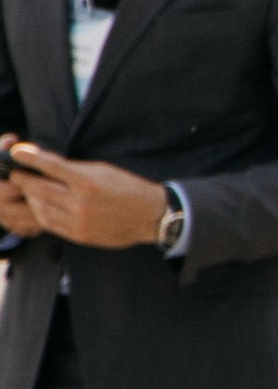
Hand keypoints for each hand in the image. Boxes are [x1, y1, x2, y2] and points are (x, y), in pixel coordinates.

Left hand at [0, 146, 171, 247]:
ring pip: (42, 210)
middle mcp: (81, 202)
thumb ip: (74, 169)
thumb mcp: (103, 170)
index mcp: (88, 181)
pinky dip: (41, 214)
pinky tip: (40, 207)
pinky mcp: (80, 235)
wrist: (150, 215)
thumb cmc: (128, 188)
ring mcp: (79, 221)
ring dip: (30, 199)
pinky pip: (51, 225)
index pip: (51, 167)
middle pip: (40, 190)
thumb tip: (48, 165)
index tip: (16, 153)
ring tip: (27, 191)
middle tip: (16, 174)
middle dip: (24, 181)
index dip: (30, 159)